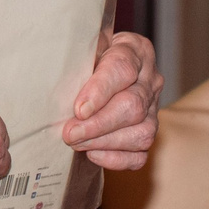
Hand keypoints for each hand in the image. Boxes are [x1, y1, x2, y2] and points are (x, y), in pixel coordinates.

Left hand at [61, 31, 161, 169]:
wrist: (103, 70)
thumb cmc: (90, 58)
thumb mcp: (84, 49)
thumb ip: (76, 62)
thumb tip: (54, 87)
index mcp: (135, 50)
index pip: (122, 68)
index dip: (100, 90)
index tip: (79, 109)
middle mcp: (150, 80)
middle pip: (132, 106)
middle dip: (98, 124)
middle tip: (70, 133)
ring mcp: (154, 109)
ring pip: (140, 132)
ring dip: (104, 142)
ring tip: (76, 143)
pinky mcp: (149, 133)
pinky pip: (140, 154)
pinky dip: (116, 158)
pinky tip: (93, 154)